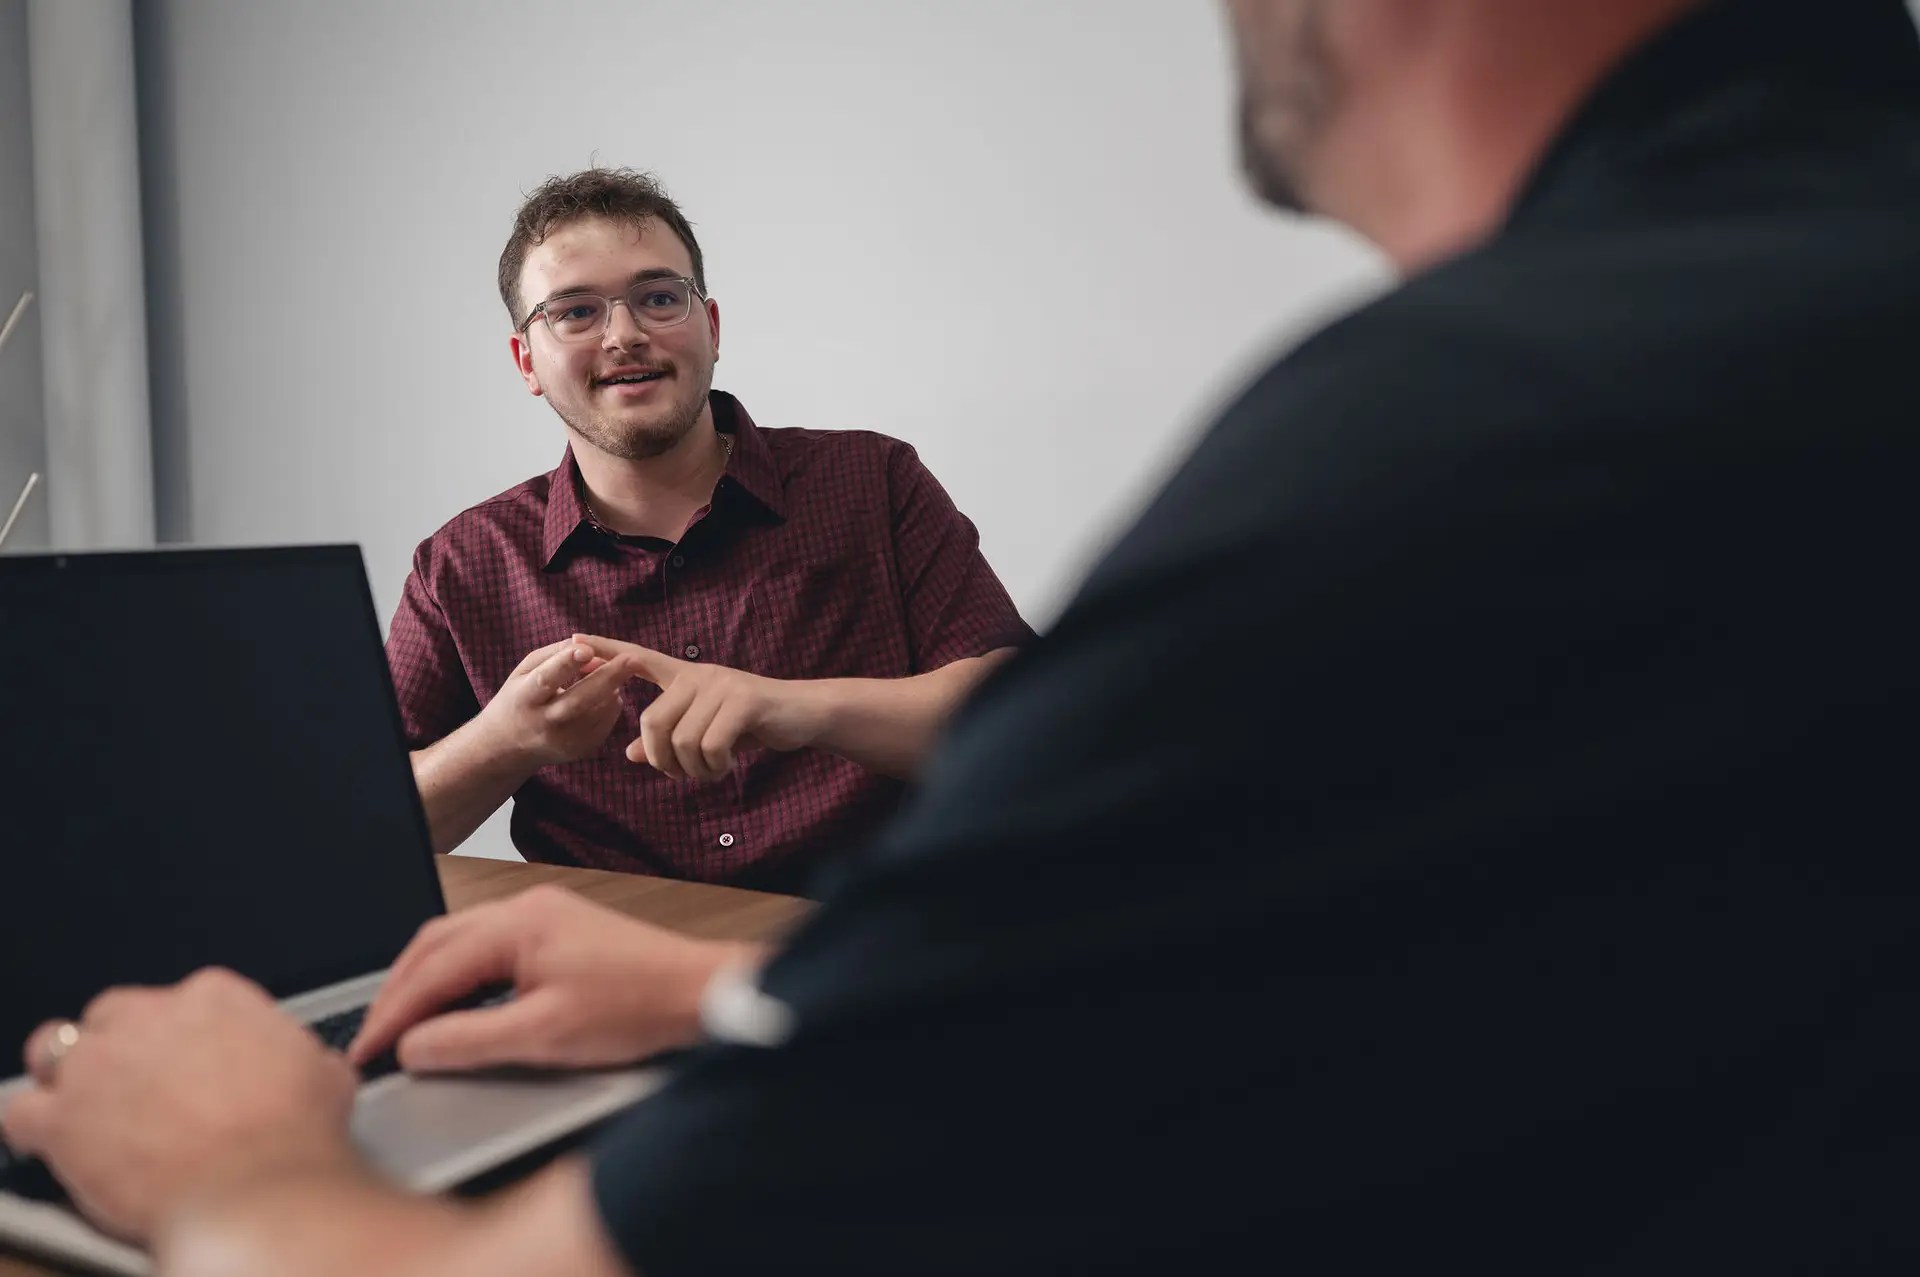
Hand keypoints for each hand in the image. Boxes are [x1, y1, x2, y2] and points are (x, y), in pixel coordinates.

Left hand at [0, 969, 359, 1243]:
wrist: (261, 1191)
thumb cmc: (293, 1137)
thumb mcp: (323, 1075)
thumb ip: (297, 1057)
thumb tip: (306, 1066)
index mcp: (214, 998)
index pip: (180, 1000)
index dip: (180, 1039)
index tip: (187, 1066)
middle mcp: (150, 1018)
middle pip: (112, 1017)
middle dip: (121, 1050)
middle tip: (140, 1090)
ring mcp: (99, 1065)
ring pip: (54, 1049)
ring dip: (68, 1077)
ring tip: (88, 1109)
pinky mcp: (62, 1119)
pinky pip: (22, 1111)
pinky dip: (34, 1127)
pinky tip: (54, 1143)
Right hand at [348, 884, 753, 1072]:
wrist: (698, 993)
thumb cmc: (636, 1008)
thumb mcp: (542, 1036)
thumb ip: (468, 1040)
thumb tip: (413, 1047)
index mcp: (517, 924)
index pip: (431, 969)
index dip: (392, 1014)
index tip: (365, 1051)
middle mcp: (525, 908)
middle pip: (436, 944)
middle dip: (399, 992)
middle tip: (372, 1038)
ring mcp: (544, 914)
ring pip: (460, 942)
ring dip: (427, 981)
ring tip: (404, 1025)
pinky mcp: (559, 929)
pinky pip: (488, 946)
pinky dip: (459, 975)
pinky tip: (456, 1006)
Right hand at [474, 638, 638, 767]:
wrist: (509, 746)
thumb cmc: (521, 697)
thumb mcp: (525, 670)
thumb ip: (556, 654)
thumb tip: (591, 649)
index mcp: (524, 698)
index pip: (546, 679)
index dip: (566, 664)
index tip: (587, 649)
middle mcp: (543, 724)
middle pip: (579, 700)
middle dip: (608, 677)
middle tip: (633, 659)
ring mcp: (564, 741)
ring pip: (599, 711)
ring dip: (612, 687)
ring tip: (615, 670)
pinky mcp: (580, 751)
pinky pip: (606, 722)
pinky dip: (611, 703)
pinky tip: (605, 693)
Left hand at [569, 633, 828, 781]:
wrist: (801, 714)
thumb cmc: (749, 724)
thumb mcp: (705, 731)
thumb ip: (668, 739)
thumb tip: (631, 753)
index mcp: (685, 677)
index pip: (638, 659)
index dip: (607, 651)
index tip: (574, 639)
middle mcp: (699, 676)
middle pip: (652, 722)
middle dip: (662, 760)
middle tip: (683, 774)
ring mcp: (721, 686)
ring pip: (681, 740)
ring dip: (693, 769)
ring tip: (710, 772)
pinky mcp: (742, 702)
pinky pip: (710, 745)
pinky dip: (714, 767)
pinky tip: (725, 768)